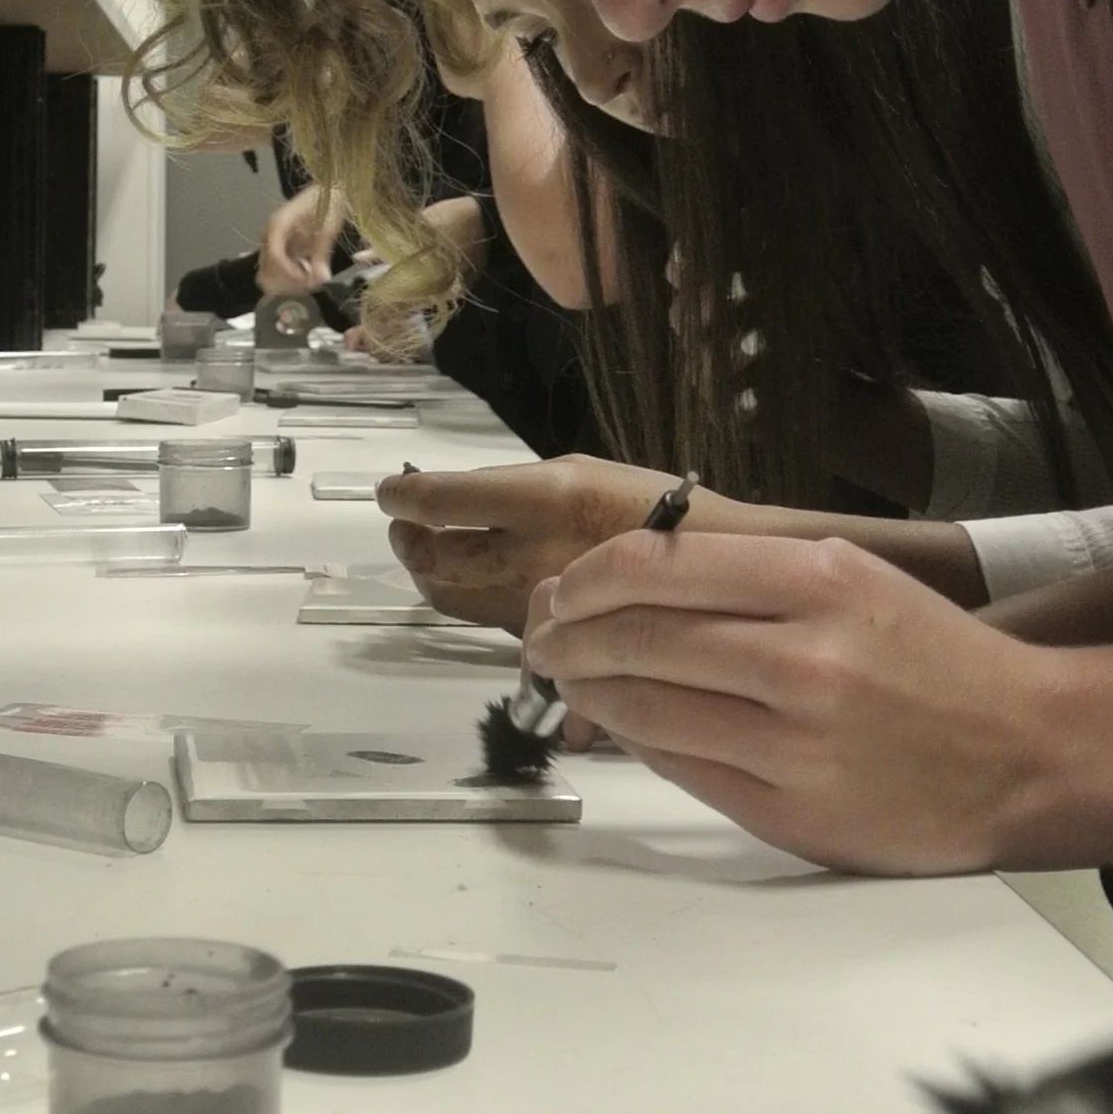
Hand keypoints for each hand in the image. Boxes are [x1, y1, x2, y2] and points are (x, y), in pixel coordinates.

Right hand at [256, 184, 343, 294]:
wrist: (330, 189)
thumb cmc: (328, 203)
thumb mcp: (328, 227)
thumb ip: (321, 254)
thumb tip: (321, 279)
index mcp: (278, 226)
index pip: (274, 256)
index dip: (289, 273)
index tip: (307, 281)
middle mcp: (270, 235)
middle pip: (268, 268)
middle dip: (289, 280)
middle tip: (312, 284)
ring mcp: (274, 242)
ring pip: (272, 271)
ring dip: (290, 280)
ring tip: (313, 279)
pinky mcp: (282, 247)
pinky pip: (281, 268)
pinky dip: (293, 275)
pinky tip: (310, 274)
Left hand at [377, 454, 734, 634]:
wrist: (722, 569)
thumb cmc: (656, 507)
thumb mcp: (581, 475)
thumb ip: (514, 494)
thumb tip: (447, 500)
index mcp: (546, 498)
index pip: (443, 501)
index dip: (405, 496)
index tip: (391, 490)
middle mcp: (533, 555)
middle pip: (436, 560)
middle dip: (409, 541)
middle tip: (404, 525)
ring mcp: (538, 603)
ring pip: (455, 600)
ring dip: (432, 574)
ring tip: (431, 551)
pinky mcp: (550, 638)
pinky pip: (492, 624)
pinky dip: (474, 601)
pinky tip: (480, 584)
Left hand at [523, 530, 1057, 873]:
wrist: (1028, 749)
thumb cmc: (935, 659)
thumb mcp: (851, 579)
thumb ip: (744, 579)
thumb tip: (622, 584)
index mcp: (817, 580)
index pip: (653, 565)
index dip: (584, 578)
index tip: (562, 588)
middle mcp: (803, 656)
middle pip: (633, 635)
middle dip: (566, 635)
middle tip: (543, 638)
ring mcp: (793, 741)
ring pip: (642, 706)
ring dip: (587, 690)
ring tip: (570, 679)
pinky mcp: (788, 811)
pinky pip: (679, 765)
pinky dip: (636, 740)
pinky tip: (624, 725)